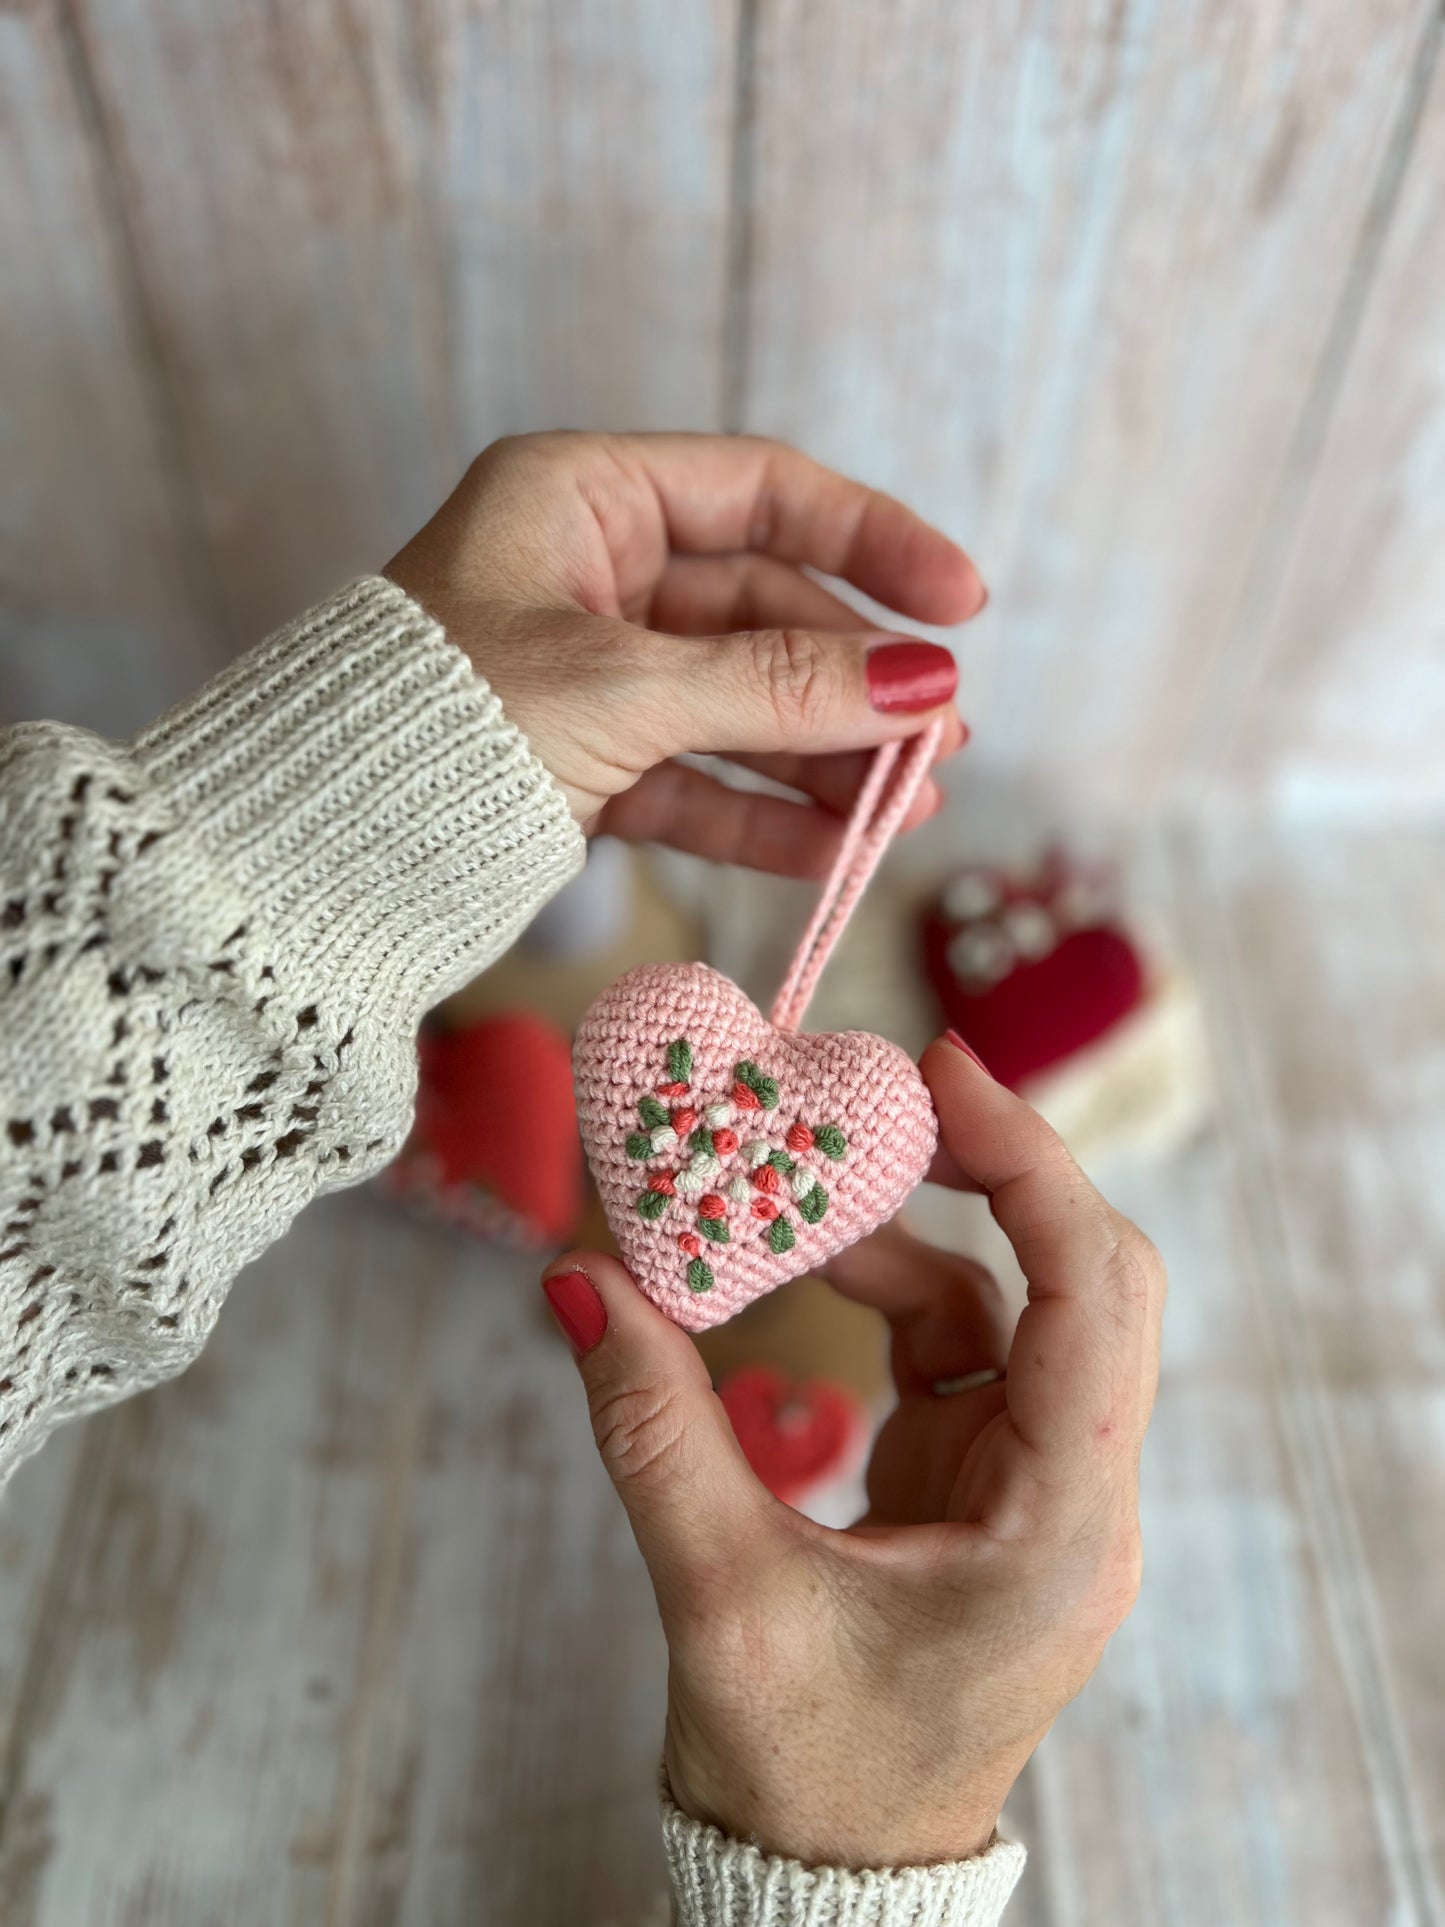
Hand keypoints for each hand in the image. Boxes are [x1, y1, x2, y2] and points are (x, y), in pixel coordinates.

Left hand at [385, 432, 980, 877]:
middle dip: (855, 680)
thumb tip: (926, 683)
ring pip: (736, 704)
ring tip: (909, 811)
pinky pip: (692, 777)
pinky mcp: (579, 761)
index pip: (763, 492)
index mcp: (581, 498)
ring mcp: (588, 672)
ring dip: (823, 758)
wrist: (317, 853)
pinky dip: (759, 813)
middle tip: (942, 740)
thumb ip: (780, 685)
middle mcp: (589, 573)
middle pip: (763, 611)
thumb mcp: (627, 688)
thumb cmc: (444, 724)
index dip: (873, 541)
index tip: (962, 604)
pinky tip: (831, 851)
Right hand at [540, 1034, 1164, 1868]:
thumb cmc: (805, 1770)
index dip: (1033, 1167)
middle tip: (891, 1091)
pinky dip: (884, 1298)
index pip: (1093, 1299)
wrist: (826, 1878)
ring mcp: (1033, 1484)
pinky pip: (953, 1353)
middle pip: (1080, 1282)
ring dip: (903, 1240)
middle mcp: (1075, 1492)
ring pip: (1007, 1308)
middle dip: (991, 1174)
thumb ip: (654, 1430)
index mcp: (1061, 1524)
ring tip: (782, 1200)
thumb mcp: (720, 1596)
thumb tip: (578, 1283)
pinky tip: (800, 1275)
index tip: (944, 1074)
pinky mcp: (981, 1483)